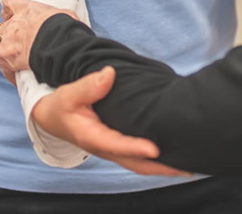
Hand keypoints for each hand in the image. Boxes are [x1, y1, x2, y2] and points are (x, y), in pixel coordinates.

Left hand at [0, 0, 78, 83]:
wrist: (60, 45)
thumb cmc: (66, 30)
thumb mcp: (64, 16)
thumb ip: (57, 18)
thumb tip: (66, 23)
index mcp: (28, 9)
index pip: (10, 3)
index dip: (9, 10)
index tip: (9, 14)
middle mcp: (15, 23)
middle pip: (3, 27)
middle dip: (9, 34)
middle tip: (20, 42)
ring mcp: (8, 39)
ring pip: (1, 45)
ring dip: (9, 52)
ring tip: (20, 61)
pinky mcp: (6, 56)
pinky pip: (4, 66)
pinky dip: (11, 72)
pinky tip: (19, 76)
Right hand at [33, 66, 187, 177]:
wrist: (54, 118)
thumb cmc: (63, 106)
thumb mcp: (69, 94)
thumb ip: (88, 86)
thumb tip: (109, 74)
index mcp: (92, 137)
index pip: (117, 145)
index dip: (135, 148)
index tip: (154, 149)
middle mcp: (105, 148)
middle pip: (135, 163)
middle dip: (159, 167)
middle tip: (185, 166)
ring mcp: (113, 150)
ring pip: (139, 163)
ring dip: (162, 166)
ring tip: (188, 164)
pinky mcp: (118, 146)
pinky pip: (138, 157)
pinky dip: (156, 160)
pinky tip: (173, 155)